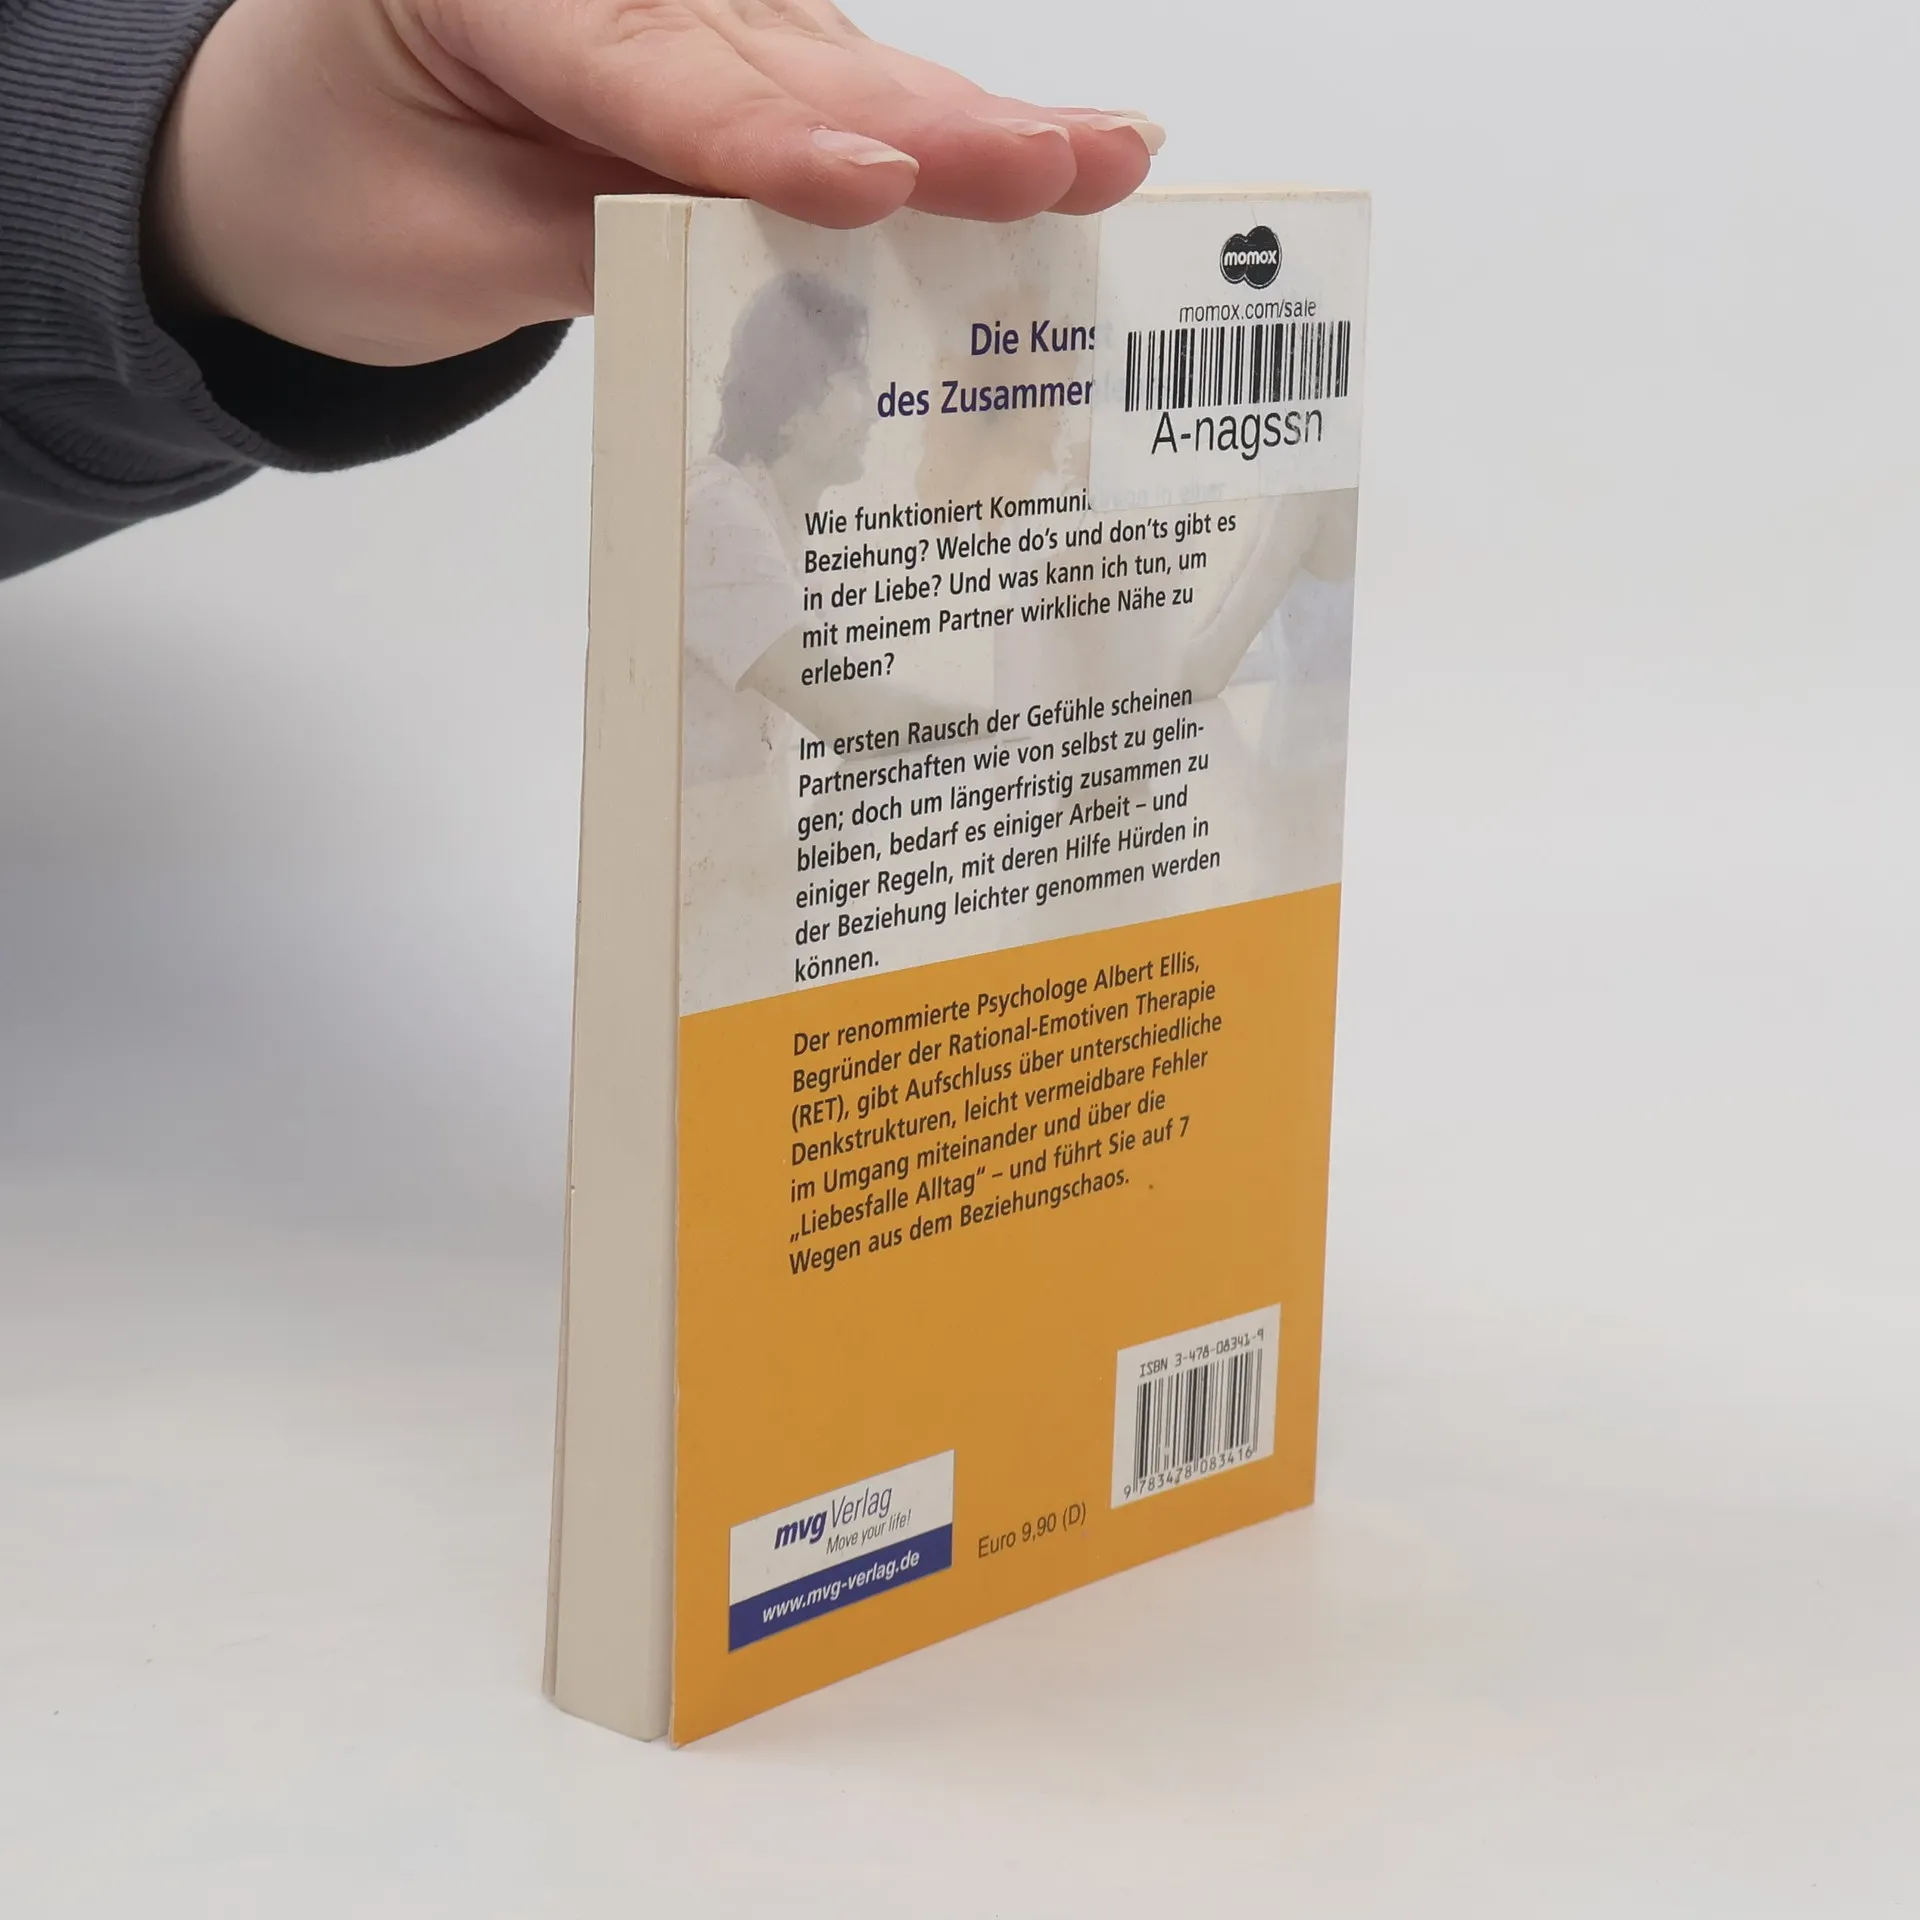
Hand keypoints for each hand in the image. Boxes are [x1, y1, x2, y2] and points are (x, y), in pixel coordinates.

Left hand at [147, 0, 1161, 366]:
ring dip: (964, 130)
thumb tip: (776, 279)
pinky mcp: (720, 62)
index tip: (879, 184)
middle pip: (777, 55)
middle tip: (1071, 159)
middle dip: (928, 121)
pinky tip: (1036, 163)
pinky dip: (927, 149)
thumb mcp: (443, 254)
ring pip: (831, 70)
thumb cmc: (338, 200)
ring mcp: (675, 12)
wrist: (291, 170)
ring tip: (1093, 162)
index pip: (651, 72)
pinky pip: (829, 103)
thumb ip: (603, 249)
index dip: (772, 139)